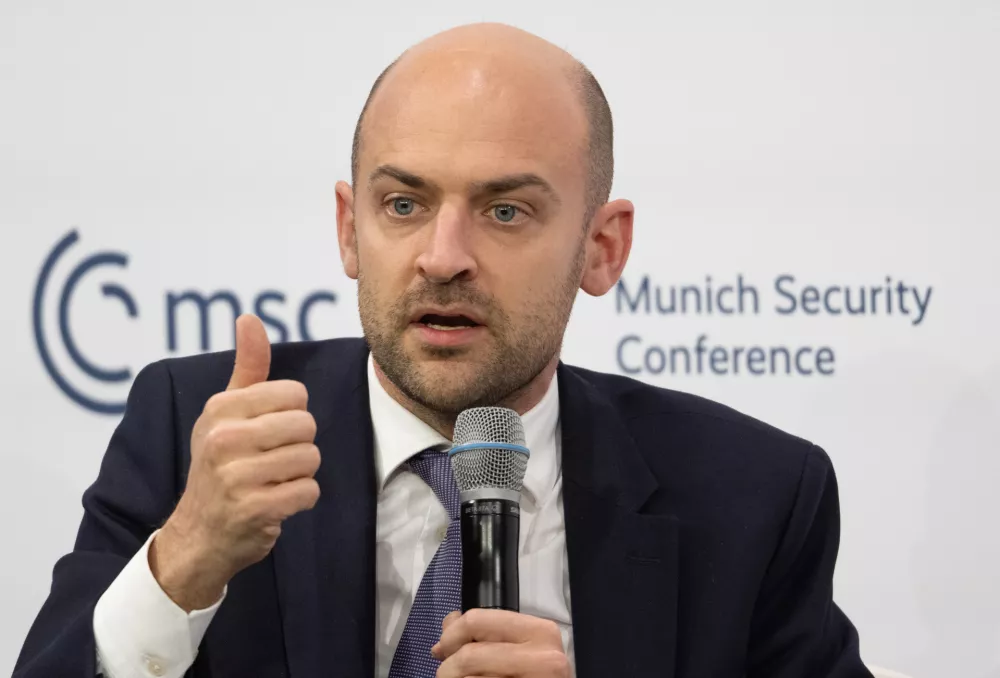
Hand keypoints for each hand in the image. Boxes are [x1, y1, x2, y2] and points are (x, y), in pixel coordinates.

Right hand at [149, 314, 320, 610]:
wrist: (198, 534)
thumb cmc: (219, 466)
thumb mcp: (225, 413)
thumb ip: (247, 367)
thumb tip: (250, 318)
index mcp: (220, 409)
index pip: (294, 394)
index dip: (292, 414)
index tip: (268, 432)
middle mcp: (223, 438)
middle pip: (306, 425)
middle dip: (299, 445)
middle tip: (272, 460)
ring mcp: (236, 476)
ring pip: (311, 457)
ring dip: (300, 473)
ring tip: (272, 480)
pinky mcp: (254, 509)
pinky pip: (309, 490)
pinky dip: (301, 498)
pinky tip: (276, 501)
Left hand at [431, 609, 570, 677]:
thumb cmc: (537, 675)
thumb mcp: (516, 649)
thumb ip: (485, 632)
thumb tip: (449, 622)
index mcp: (541, 632)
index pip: (478, 620)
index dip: (451, 635)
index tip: (443, 649)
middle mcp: (544, 657)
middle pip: (469, 654)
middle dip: (447, 669)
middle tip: (448, 676)